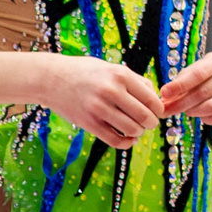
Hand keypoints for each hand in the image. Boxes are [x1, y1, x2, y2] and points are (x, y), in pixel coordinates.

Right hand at [36, 54, 160, 147]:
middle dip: (151, 123)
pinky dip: (126, 143)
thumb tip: (156, 97)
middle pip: (144, 115)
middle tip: (150, 123)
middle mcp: (111, 91)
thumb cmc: (87, 72)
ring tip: (137, 129)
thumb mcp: (113, 68)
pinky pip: (114, 140)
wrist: (52, 79)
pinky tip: (128, 140)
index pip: (151, 98)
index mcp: (121, 75)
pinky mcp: (88, 123)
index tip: (158, 112)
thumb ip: (134, 81)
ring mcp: (98, 108)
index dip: (159, 109)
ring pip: (131, 129)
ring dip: (139, 132)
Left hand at [156, 51, 211, 125]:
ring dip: (193, 112)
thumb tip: (165, 98)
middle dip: (180, 104)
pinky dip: (205, 119)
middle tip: (166, 111)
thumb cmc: (210, 73)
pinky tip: (200, 115)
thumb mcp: (197, 69)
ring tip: (185, 110)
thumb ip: (181, 81)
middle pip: (203, 93)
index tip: (164, 94)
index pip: (199, 74)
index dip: (180, 85)